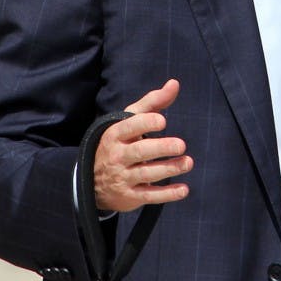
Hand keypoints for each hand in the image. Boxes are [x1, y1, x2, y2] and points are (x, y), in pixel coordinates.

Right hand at [93, 79, 192, 212]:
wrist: (93, 180)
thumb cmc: (120, 142)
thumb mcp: (130, 120)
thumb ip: (153, 102)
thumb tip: (175, 83)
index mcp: (116, 134)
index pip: (130, 126)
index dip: (146, 123)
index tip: (163, 121)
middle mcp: (118, 156)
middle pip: (140, 151)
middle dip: (161, 148)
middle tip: (181, 145)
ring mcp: (123, 177)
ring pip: (147, 174)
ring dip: (169, 169)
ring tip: (188, 163)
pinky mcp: (130, 196)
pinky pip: (149, 196)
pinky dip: (167, 194)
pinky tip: (184, 189)